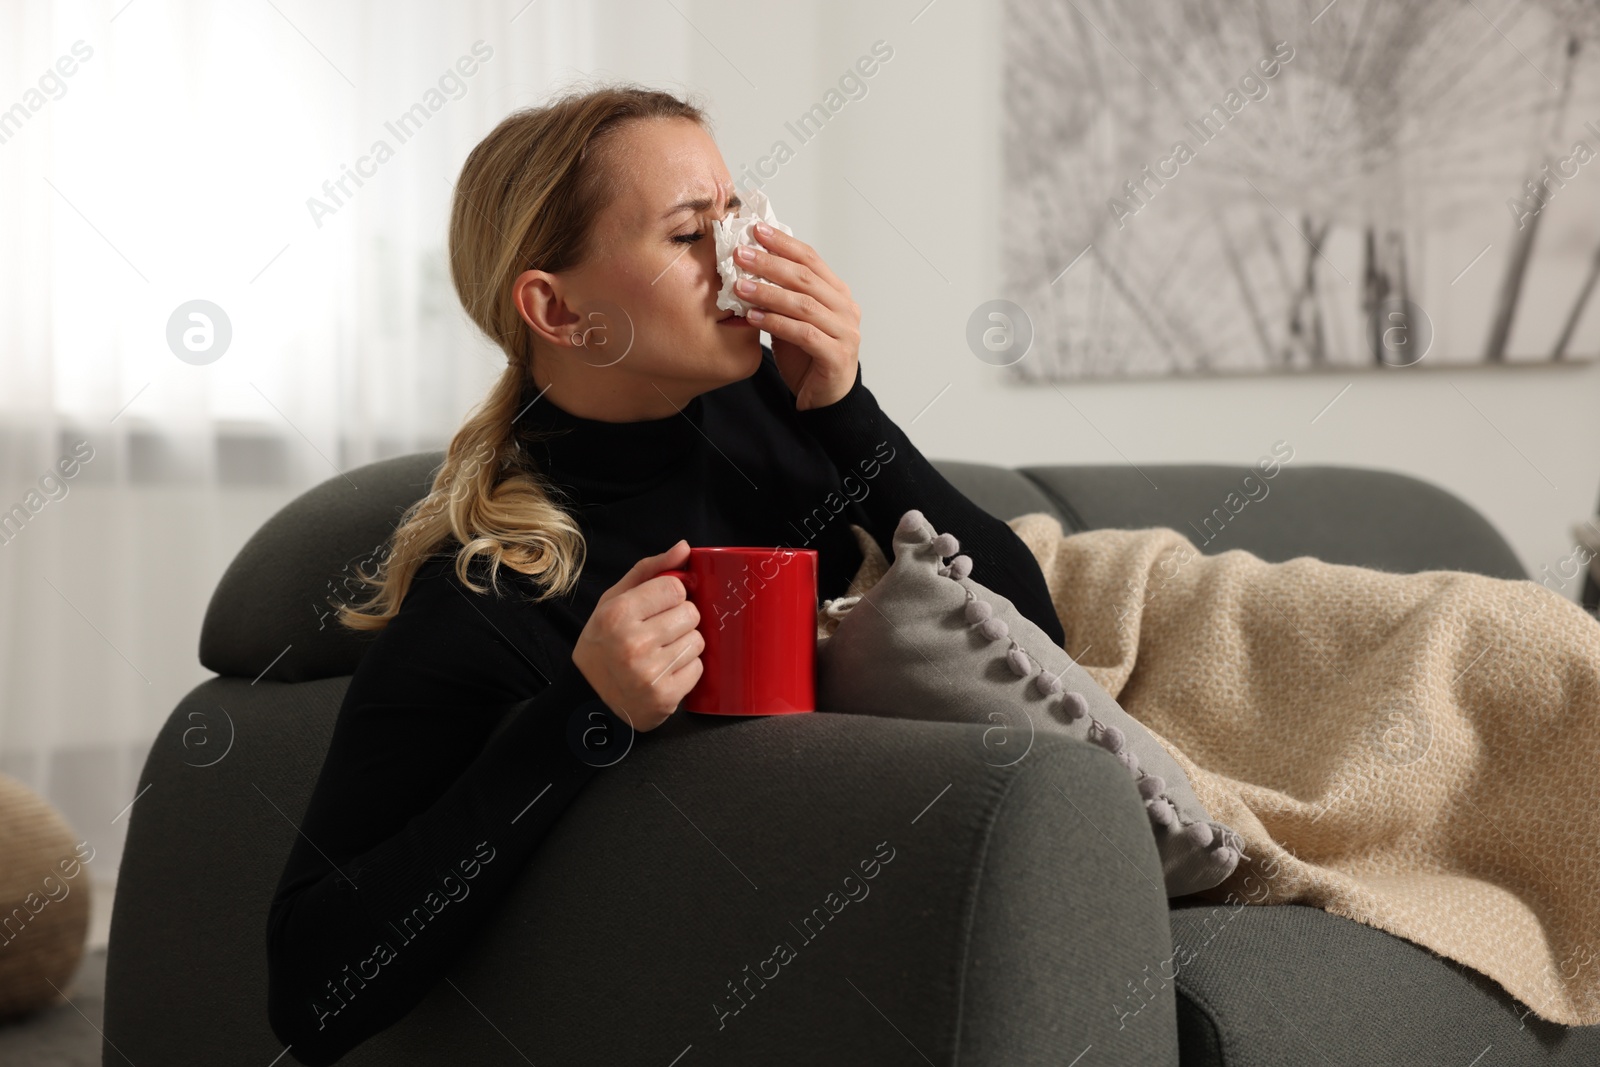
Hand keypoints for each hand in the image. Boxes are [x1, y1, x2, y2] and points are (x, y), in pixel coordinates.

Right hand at [571, 539, 702, 732]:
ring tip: (661, 652)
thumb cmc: (604, 642)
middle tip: (660, 631)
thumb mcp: (613, 600)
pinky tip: (666, 670)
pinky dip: (686, 669)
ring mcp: (650, 673)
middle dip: (680, 620)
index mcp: (617, 615)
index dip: (671, 596)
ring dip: (685, 644)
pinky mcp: (665, 696)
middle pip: (691, 614)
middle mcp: (633, 643)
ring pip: (698, 641)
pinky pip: (698, 668)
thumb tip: (684, 547)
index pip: (675, 588)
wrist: (590, 696)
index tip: (658, 607)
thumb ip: (649, 570)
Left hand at [734, 225, 861, 410]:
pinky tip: (752, 317)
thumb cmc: (808, 356)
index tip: (756, 231)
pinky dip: (776, 323)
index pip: (810, 259)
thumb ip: (778, 295)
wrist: (826, 397)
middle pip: (805, 278)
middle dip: (770, 263)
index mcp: (837, 293)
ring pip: (803, 305)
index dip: (783, 243)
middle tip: (741, 254)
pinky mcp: (836, 356)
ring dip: (768, 293)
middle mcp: (845, 309)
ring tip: (739, 286)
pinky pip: (803, 334)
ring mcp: (845, 332)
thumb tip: (745, 267)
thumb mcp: (791, 318)